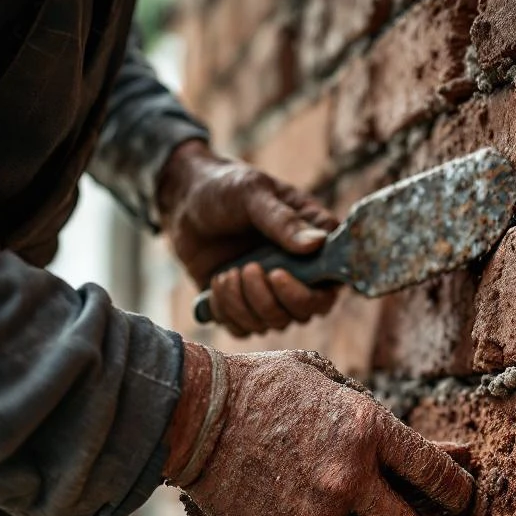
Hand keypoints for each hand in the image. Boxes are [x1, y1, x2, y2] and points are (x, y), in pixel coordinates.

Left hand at [156, 140, 338, 335]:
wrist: (183, 200)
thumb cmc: (225, 187)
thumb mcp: (252, 193)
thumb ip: (283, 220)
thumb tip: (317, 244)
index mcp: (315, 244)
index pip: (333, 284)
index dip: (314, 293)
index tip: (280, 274)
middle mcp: (300, 273)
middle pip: (306, 311)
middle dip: (274, 300)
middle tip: (249, 268)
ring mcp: (272, 292)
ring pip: (276, 323)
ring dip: (247, 303)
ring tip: (228, 272)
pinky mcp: (244, 305)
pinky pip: (246, 328)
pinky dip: (228, 311)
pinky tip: (217, 282)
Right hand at [163, 343, 473, 515]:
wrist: (193, 412)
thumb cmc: (267, 386)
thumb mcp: (329, 381)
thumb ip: (379, 419)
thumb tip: (447, 450)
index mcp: (369, 430)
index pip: (439, 476)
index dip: (457, 491)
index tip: (459, 496)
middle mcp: (349, 478)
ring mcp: (315, 513)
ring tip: (325, 496)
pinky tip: (287, 500)